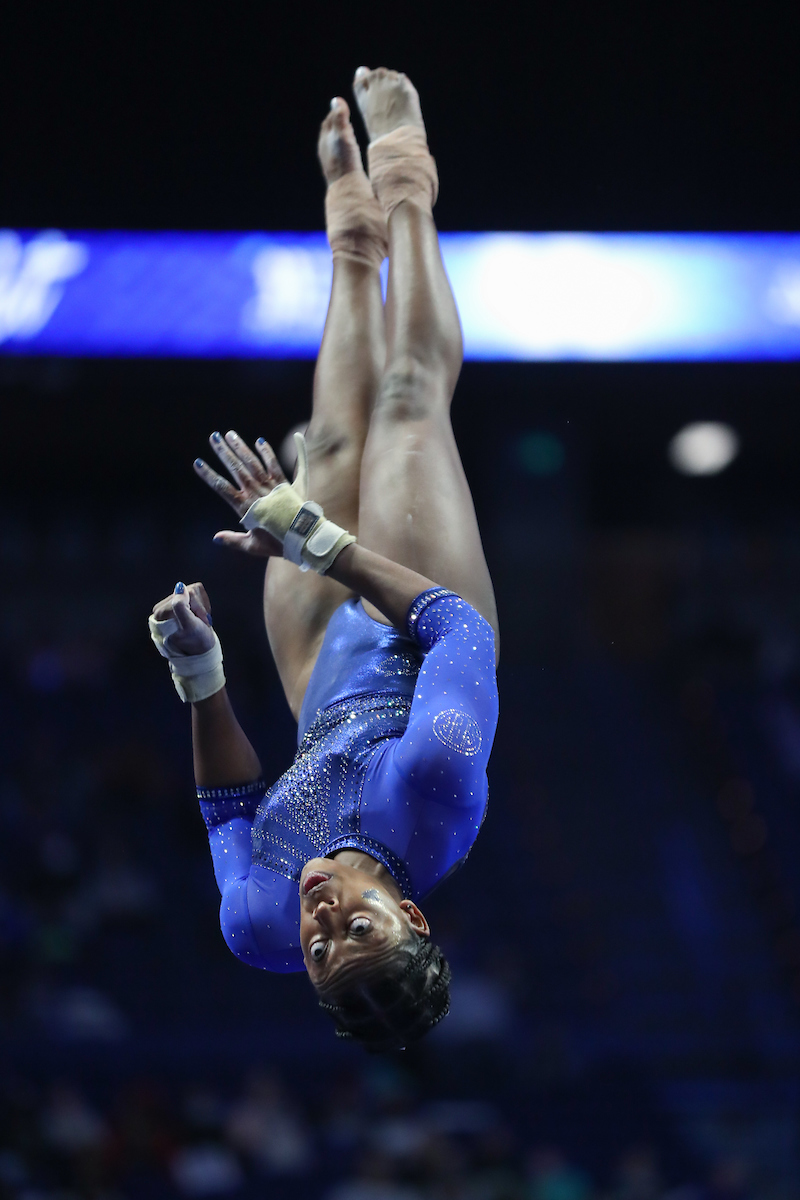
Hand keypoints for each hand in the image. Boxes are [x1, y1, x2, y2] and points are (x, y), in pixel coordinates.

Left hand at [151, 582, 215, 655]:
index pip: (185, 595)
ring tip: (200, 621)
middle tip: (200, 622)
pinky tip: (199, 617)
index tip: (198, 622)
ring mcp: (172, 604)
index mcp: (161, 612)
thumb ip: (181, 606)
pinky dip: (202, 605)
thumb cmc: (196, 641)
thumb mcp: (189, 626)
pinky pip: (196, 593)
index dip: (197, 607)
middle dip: (199, 607)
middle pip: (189, 592)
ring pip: (194, 591)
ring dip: (201, 607)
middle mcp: (164, 607)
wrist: (202, 651)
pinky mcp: (181, 603)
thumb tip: (180, 587)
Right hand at [194, 431, 287, 557]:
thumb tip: (216, 538)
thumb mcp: (252, 546)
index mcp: (245, 508)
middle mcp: (256, 493)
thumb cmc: (277, 544)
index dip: (209, 475)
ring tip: (230, 434)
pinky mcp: (285, 484)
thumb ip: (233, 540)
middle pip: (236, 469)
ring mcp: (270, 487)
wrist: (303, 539)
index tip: (198, 463)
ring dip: (241, 447)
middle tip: (214, 437)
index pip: (222, 487)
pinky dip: (268, 452)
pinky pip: (275, 465)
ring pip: (253, 463)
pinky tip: (260, 441)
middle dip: (223, 452)